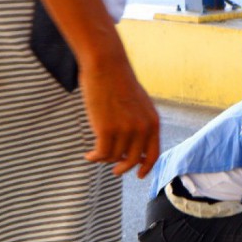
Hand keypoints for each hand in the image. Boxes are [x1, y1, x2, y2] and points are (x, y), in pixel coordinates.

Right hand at [79, 61, 159, 177]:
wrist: (107, 66)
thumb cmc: (119, 83)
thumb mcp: (139, 104)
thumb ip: (141, 124)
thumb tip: (135, 149)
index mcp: (153, 122)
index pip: (153, 154)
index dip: (146, 167)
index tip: (138, 175)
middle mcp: (142, 128)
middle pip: (132, 160)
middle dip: (123, 168)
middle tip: (115, 171)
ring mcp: (125, 130)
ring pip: (114, 156)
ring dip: (104, 158)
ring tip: (96, 153)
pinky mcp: (106, 129)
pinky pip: (101, 153)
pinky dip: (94, 157)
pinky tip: (88, 155)